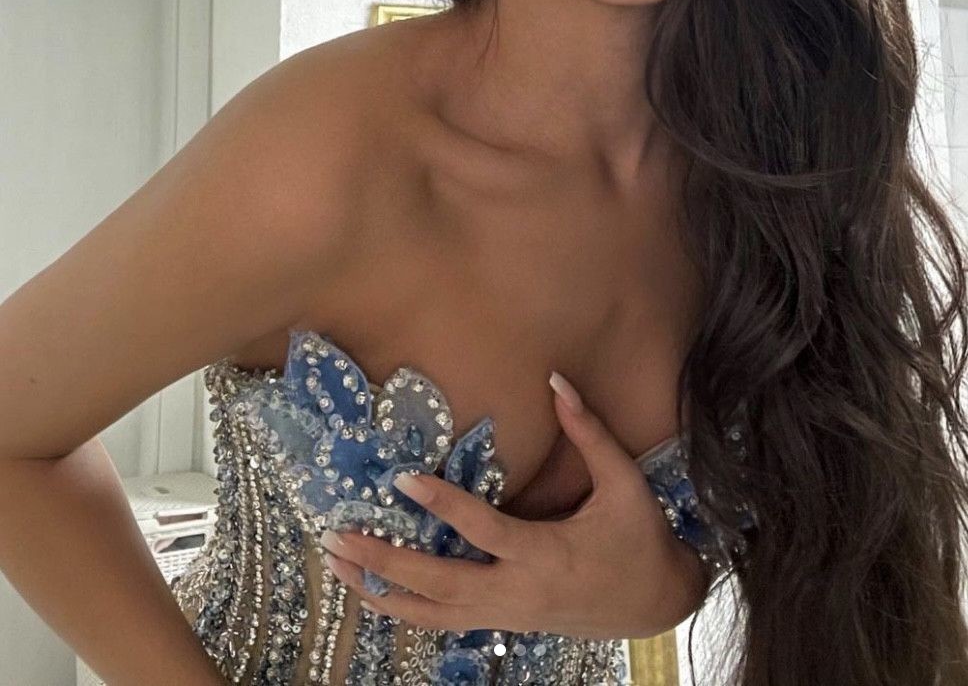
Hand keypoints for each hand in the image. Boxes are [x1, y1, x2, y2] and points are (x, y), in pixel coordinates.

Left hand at [318, 373, 708, 640]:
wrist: (656, 603)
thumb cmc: (640, 538)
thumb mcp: (625, 484)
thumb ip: (589, 431)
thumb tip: (557, 379)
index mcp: (546, 555)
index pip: (484, 532)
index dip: (443, 506)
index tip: (402, 479)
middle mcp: (518, 594)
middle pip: (440, 586)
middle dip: (386, 562)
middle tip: (337, 535)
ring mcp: (506, 616)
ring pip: (432, 615)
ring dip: (382, 591)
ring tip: (337, 564)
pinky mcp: (501, 623)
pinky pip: (443, 622)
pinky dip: (403, 608)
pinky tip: (371, 588)